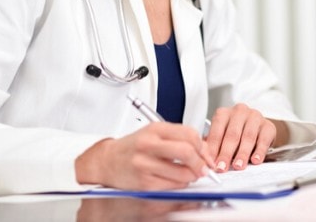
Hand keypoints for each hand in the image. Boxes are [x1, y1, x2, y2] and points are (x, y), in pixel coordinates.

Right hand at [75, 122, 215, 189]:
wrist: (108, 161)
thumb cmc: (134, 147)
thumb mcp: (155, 133)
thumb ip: (179, 138)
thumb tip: (205, 151)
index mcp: (154, 129)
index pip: (189, 134)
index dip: (203, 147)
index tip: (206, 155)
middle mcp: (149, 145)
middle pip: (187, 152)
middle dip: (201, 163)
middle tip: (204, 168)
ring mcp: (145, 165)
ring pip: (182, 173)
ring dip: (191, 177)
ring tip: (188, 174)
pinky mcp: (144, 183)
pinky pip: (172, 187)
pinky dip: (179, 185)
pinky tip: (174, 180)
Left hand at [205, 103, 283, 172]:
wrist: (258, 128)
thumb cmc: (236, 133)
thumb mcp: (223, 136)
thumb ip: (214, 146)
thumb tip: (204, 159)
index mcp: (224, 114)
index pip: (217, 131)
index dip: (213, 149)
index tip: (210, 163)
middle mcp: (239, 112)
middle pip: (232, 135)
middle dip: (226, 153)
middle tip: (222, 167)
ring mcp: (255, 117)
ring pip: (248, 137)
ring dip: (242, 154)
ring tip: (238, 166)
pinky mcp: (268, 125)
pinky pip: (263, 139)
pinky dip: (259, 151)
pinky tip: (255, 160)